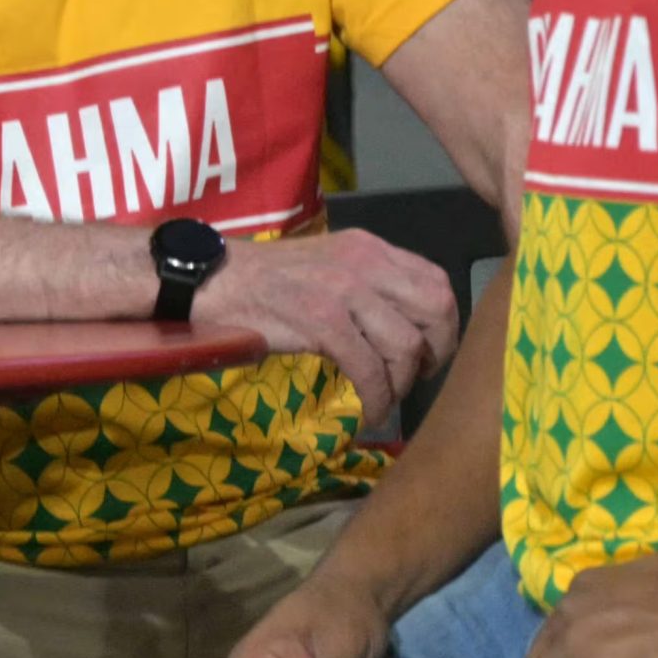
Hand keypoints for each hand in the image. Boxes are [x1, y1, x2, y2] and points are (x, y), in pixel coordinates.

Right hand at [210, 229, 456, 424]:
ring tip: (384, 397)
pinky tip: (367, 410)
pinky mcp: (322, 320)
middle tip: (415, 378)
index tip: (430, 351)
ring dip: (400, 383)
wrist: (213, 280)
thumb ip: (368, 283)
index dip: (444, 324)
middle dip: (435, 353)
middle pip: (435, 309)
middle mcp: (365, 263)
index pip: (435, 281)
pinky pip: (369, 368)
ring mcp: (344, 290)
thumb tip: (403, 326)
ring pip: (405, 344)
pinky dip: (375, 398)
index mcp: (369, 248)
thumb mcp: (328, 265)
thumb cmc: (266, 279)